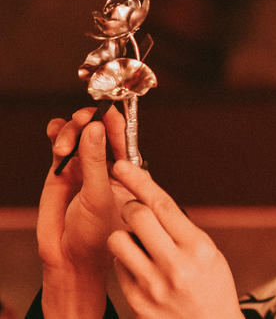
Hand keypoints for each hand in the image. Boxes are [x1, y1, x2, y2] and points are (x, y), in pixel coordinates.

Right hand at [38, 106, 133, 318]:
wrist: (70, 259)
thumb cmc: (97, 235)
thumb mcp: (99, 197)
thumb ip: (95, 162)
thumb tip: (95, 128)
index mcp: (126, 171)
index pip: (123, 138)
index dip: (115, 121)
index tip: (106, 109)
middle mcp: (106, 166)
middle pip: (99, 131)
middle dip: (91, 121)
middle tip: (83, 120)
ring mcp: (84, 167)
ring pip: (79, 135)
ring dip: (72, 131)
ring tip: (64, 146)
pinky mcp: (61, 171)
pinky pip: (61, 145)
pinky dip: (58, 133)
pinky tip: (54, 130)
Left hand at [108, 160, 243, 318]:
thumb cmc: (212, 288)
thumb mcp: (209, 254)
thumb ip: (182, 229)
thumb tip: (152, 199)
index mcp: (198, 248)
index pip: (162, 205)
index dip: (140, 181)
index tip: (123, 166)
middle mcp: (175, 266)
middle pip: (136, 215)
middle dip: (132, 206)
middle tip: (137, 211)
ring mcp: (153, 286)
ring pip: (118, 240)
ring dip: (125, 236)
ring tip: (140, 245)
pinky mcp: (136, 302)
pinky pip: (118, 267)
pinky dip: (126, 262)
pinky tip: (142, 269)